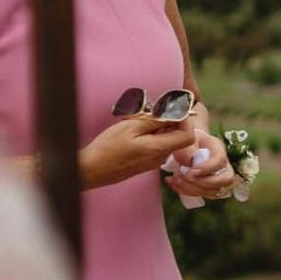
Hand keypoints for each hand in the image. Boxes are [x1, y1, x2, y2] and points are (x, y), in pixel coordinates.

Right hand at [79, 115, 196, 188]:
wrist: (91, 169)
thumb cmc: (108, 148)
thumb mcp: (131, 127)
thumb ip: (155, 121)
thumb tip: (174, 114)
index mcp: (160, 149)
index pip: (188, 136)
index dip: (185, 121)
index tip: (173, 110)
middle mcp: (161, 158)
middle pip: (177, 137)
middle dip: (169, 121)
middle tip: (152, 111)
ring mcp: (154, 162)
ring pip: (166, 141)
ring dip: (158, 128)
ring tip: (139, 120)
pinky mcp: (146, 163)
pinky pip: (156, 146)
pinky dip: (151, 136)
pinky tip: (134, 131)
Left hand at [164, 127, 238, 199]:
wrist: (186, 145)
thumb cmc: (188, 140)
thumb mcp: (187, 138)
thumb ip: (187, 149)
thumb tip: (187, 164)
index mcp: (219, 149)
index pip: (220, 161)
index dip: (207, 168)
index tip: (190, 172)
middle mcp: (224, 165)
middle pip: (226, 180)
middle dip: (204, 182)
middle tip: (185, 177)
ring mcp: (218, 178)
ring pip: (214, 191)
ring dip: (193, 189)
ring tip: (175, 178)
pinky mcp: (209, 187)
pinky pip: (202, 195)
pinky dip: (186, 191)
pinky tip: (173, 182)